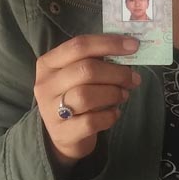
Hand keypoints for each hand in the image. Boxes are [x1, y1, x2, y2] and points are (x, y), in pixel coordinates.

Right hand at [34, 34, 141, 172]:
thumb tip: (128, 49)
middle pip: (85, 69)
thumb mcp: (76, 75)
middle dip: (116, 73)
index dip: (109, 44)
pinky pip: (91, 121)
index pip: (79, 46)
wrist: (63, 135)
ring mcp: (50, 110)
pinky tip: (114, 113)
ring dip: (113, 93)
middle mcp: (45, 84)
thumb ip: (95, 61)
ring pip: (86, 95)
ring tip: (123, 95)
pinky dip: (109, 116)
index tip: (133, 45)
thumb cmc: (74, 96)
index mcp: (48, 63)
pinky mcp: (62, 132)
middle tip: (133, 79)